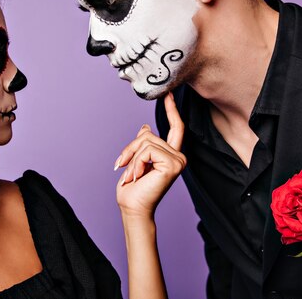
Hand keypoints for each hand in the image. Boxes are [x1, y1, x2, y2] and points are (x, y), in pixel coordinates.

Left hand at [115, 92, 186, 219]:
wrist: (133, 208)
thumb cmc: (133, 189)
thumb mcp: (136, 159)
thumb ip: (144, 144)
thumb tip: (146, 127)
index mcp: (171, 154)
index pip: (175, 127)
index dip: (171, 110)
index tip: (167, 94)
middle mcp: (179, 156)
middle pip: (149, 134)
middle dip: (131, 149)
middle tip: (123, 167)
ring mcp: (178, 161)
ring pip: (146, 141)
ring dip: (132, 158)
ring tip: (132, 174)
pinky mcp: (173, 165)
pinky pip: (147, 150)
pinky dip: (136, 162)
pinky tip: (137, 175)